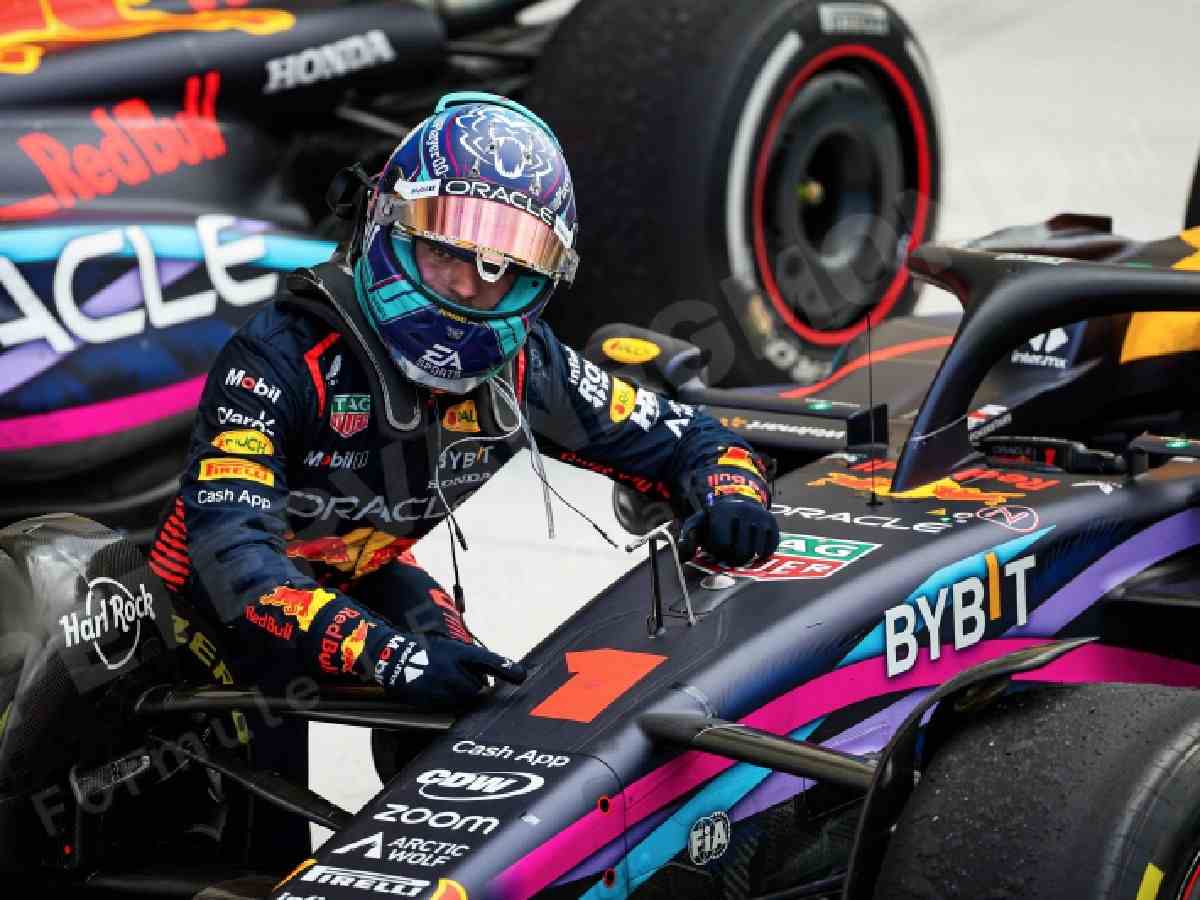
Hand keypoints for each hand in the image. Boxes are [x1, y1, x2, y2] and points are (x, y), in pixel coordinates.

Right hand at [371, 631, 526, 708]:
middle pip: (477, 687)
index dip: (505, 668)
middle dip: (473, 684)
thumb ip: (475, 662)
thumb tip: (500, 674)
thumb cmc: (428, 652)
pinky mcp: (430, 700)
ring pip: (464, 699)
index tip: (521, 676)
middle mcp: (450, 669)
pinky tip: (437, 691)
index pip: (487, 660)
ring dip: (461, 695)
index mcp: (458, 653)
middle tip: (458, 676)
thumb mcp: (453, 649)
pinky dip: (448, 702)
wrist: (394, 659)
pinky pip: (449, 707)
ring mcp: (439, 686)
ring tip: (445, 682)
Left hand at [679, 446, 779, 565]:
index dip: (717, 552)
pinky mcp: (772, 523)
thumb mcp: (698, 523)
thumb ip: (688, 538)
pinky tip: (753, 552)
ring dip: (747, 559)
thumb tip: (685, 555)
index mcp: (722, 511)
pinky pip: (770, 549)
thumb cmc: (714, 519)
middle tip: (728, 556)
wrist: (737, 502)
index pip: (722, 545)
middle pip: (741, 552)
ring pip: (756, 553)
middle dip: (733, 559)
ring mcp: (760, 517)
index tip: (715, 547)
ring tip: (738, 551)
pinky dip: (762, 556)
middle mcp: (744, 511)